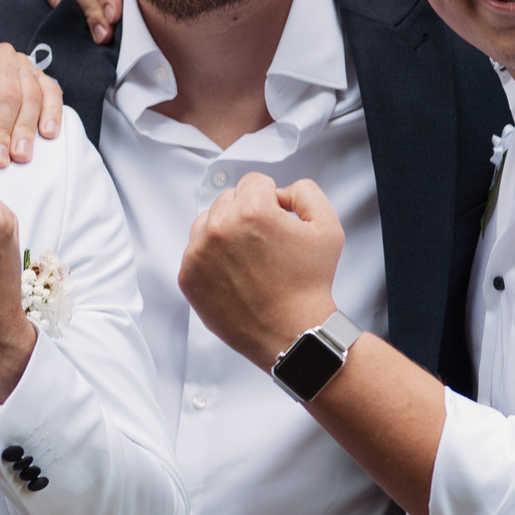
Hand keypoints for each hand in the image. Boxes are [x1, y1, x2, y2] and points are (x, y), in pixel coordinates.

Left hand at [0, 7, 61, 166]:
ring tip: (20, 154)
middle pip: (9, 96)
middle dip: (3, 131)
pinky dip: (52, 113)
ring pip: (31, 97)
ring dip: (26, 129)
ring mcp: (23, 64)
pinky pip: (51, 92)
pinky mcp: (37, 74)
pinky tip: (48, 133)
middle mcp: (3, 55)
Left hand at [177, 173, 345, 368]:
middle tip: (266, 244)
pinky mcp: (187, 275)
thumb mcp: (327, 227)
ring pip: (208, 222)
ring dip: (225, 232)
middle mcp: (219, 227)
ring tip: (249, 259)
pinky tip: (235, 274)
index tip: (279, 224)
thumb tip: (281, 191)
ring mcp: (198, 253)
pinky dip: (212, 258)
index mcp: (252, 210)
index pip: (254, 182)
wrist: (292, 333)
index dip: (272, 201)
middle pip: (228, 199)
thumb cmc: (310, 284)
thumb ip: (306, 193)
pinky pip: (195, 250)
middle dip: (247, 214)